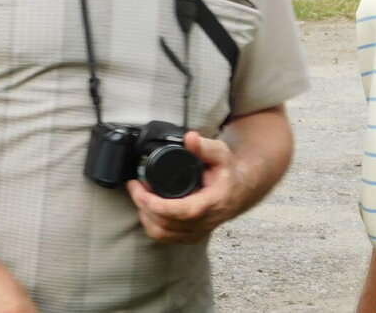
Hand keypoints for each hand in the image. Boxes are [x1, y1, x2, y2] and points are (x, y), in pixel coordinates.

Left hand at [126, 131, 250, 243]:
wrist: (240, 190)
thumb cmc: (228, 171)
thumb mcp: (221, 153)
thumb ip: (205, 146)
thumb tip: (190, 138)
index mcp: (213, 202)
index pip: (183, 212)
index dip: (159, 206)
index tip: (142, 192)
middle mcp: (205, 221)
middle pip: (167, 224)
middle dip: (144, 206)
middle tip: (135, 186)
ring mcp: (198, 231)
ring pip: (163, 234)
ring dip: (146, 216)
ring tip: (138, 196)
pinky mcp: (192, 235)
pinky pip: (166, 237)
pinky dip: (152, 224)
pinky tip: (147, 209)